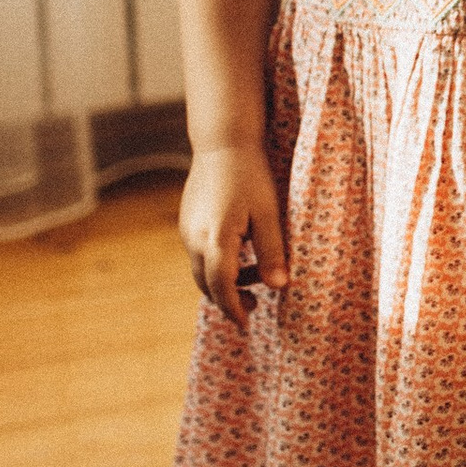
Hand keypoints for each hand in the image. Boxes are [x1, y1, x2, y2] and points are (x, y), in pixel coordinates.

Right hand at [180, 143, 288, 328]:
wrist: (223, 143)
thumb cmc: (251, 176)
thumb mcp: (269, 214)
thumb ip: (273, 252)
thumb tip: (279, 286)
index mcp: (216, 239)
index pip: (220, 288)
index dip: (234, 309)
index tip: (247, 323)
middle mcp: (194, 238)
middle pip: (206, 284)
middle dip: (228, 300)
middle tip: (254, 307)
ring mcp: (187, 230)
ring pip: (201, 270)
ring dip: (223, 282)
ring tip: (255, 278)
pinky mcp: (187, 222)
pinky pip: (199, 254)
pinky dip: (217, 265)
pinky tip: (241, 255)